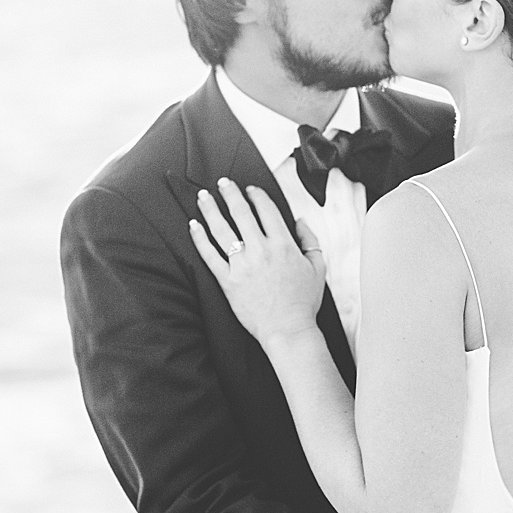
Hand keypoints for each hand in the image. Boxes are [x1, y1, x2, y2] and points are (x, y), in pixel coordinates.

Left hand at [189, 180, 325, 344]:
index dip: (256, 195)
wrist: (287, 328)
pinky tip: (193, 227)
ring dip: (211, 210)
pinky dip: (199, 239)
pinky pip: (209, 255)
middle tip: (222, 183)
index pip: (266, 211)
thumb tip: (300, 222)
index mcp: (283, 245)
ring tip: (203, 198)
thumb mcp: (318, 268)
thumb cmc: (303, 302)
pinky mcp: (227, 280)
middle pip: (241, 213)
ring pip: (221, 230)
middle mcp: (261, 251)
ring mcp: (241, 265)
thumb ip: (310, 241)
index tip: (250, 189)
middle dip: (230, 194)